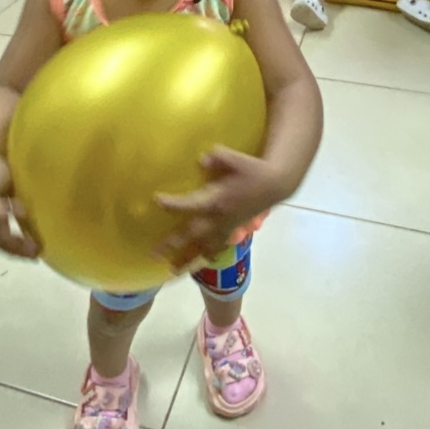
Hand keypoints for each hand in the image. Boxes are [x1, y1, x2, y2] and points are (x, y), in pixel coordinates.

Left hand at [154, 146, 285, 270]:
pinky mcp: (233, 230)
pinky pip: (218, 248)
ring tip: (172, 270)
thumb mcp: (235, 158)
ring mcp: (227, 227)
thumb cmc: (252, 169)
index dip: (174, 204)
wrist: (275, 184)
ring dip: (188, 259)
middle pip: (193, 234)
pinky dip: (207, 257)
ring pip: (205, 247)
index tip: (157, 200)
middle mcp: (220, 217)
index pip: (191, 204)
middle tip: (154, 253)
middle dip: (174, 244)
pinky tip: (196, 265)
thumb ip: (217, 158)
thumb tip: (202, 161)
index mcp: (218, 199)